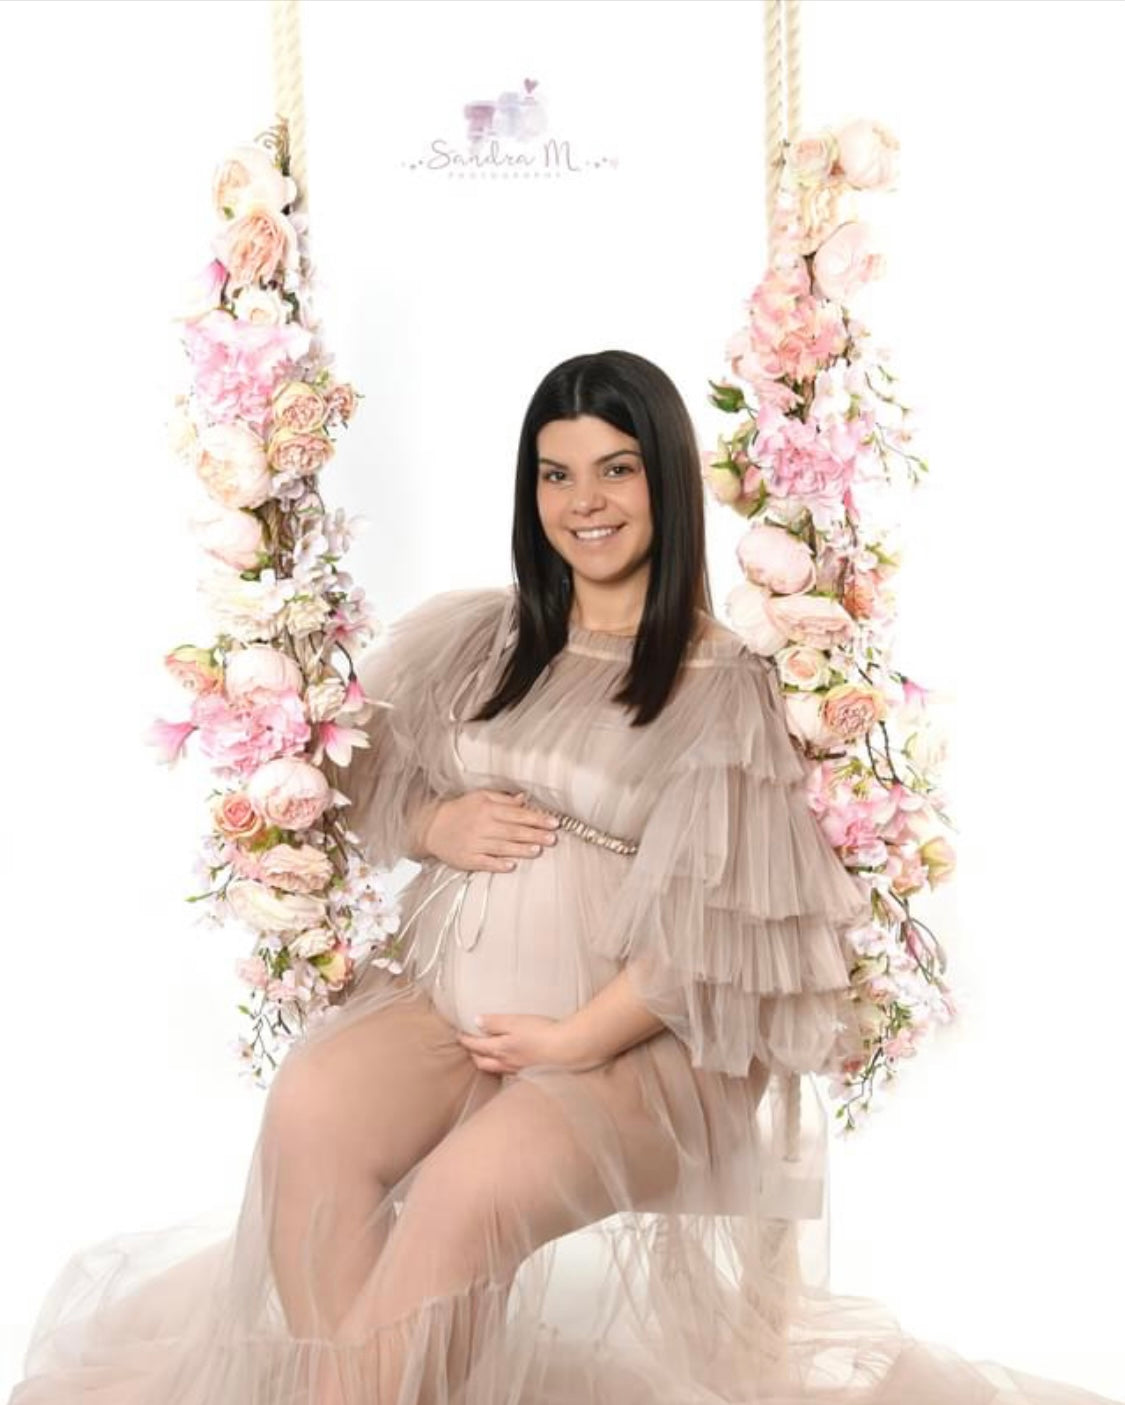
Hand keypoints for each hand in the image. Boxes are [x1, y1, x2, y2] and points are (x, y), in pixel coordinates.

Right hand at [421, 789, 559, 872]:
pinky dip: (497, 864)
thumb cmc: (459, 811)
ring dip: (520, 849)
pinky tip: (511, 865)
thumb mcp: (479, 797)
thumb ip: (503, 799)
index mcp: (487, 809)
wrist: (431, 827)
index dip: (536, 818)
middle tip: (552, 838)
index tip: (553, 822)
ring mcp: (474, 843)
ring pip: (501, 847)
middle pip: (512, 831)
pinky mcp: (467, 859)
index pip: (517, 814)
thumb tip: (524, 799)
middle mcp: (482, 826)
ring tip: (537, 850)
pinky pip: (484, 862)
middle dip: (534, 834)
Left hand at [457, 1012, 599, 1074]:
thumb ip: (495, 1022)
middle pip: (483, 1062)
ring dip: (487, 1063)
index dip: (466, 1040)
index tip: (459, 1034)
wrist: (566, 1049)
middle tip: (469, 1048)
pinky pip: (510, 1072)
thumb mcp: (515, 1021)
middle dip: (473, 1055)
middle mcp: (507, 1062)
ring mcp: (519, 1069)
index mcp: (500, 1048)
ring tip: (485, 1057)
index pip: (476, 1045)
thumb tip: (476, 1021)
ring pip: (496, 1069)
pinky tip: (510, 1064)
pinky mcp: (531, 1071)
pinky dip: (504, 1068)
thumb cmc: (541, 1032)